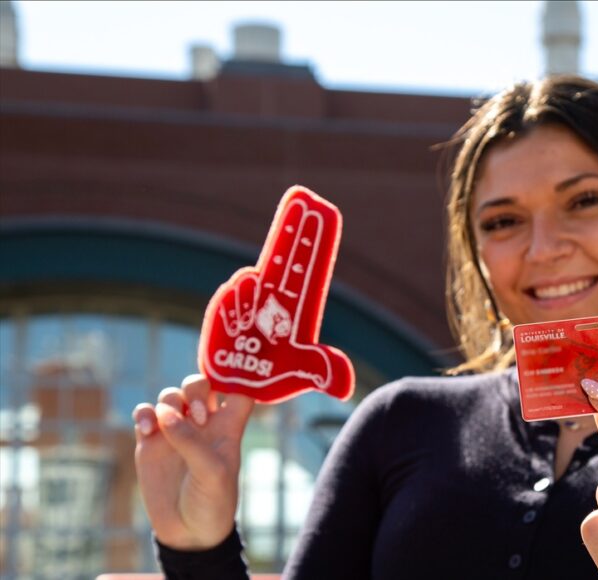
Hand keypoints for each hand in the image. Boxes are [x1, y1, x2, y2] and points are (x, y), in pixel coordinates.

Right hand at [132, 374, 254, 549]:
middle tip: (197, 415)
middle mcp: (203, 425)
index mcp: (228, 427)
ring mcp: (176, 431)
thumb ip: (191, 441)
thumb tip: (164, 414)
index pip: (240, 391)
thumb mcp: (211, 472)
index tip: (227, 376)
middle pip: (202, 384)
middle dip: (196, 388)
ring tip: (166, 424)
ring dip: (169, 400)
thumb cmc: (212, 501)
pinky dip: (143, 413)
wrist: (188, 531)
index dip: (237, 378)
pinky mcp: (151, 442)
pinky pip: (145, 413)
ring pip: (171, 394)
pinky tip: (146, 429)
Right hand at [203, 188, 353, 401]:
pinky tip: (243, 299)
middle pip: (286, 256)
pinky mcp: (223, 314)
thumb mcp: (302, 373)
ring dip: (258, 278)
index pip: (309, 266)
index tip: (323, 212)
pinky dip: (236, 299)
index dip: (315, 241)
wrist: (237, 389)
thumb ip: (323, 372)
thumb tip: (346, 384)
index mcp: (297, 307)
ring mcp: (248, 302)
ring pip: (254, 277)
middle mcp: (273, 298)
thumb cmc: (274, 376)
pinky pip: (229, 299)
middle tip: (303, 199)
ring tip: (260, 301)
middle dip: (294, 228)